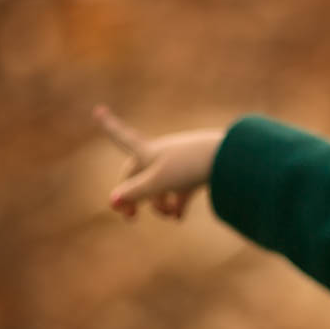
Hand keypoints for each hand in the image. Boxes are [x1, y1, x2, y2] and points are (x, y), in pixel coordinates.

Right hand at [94, 105, 223, 219]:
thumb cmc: (190, 166)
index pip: (122, 137)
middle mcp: (161, 153)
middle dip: (133, 196)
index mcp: (147, 151)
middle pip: (138, 175)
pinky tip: (178, 218)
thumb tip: (113, 201)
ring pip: (159, 186)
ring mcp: (179, 163)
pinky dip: (176, 204)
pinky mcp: (196, 173)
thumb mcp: (158, 182)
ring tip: (168, 215)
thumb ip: (135, 192)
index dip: (109, 127)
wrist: (230, 159)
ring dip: (158, 203)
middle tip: (131, 217)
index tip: (99, 110)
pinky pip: (180, 191)